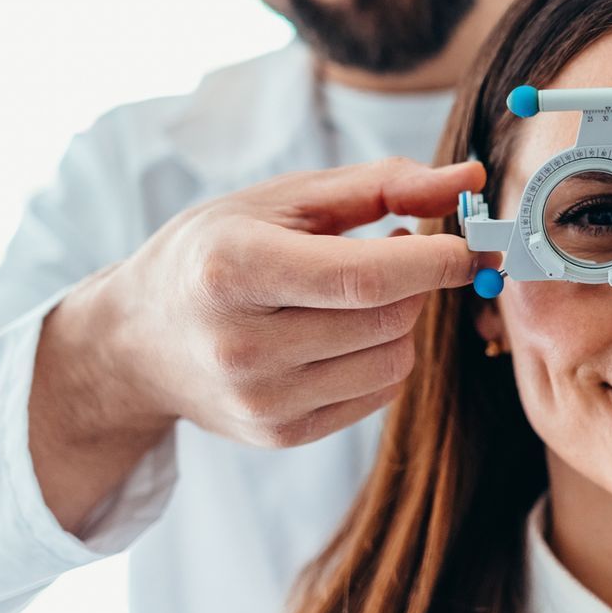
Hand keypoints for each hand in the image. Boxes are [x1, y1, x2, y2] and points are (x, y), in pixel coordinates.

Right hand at [93, 156, 485, 448]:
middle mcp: (241, 344)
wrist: (139, 340)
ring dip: (402, 321)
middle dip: (418, 283)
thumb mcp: (282, 200)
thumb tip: (469, 178)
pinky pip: (378, 395)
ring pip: (392, 362)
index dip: (434, 262)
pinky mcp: (278, 434)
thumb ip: (381, 185)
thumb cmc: (217, 250)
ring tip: (362, 292)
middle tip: (404, 252)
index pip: (365, 277)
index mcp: (233, 270)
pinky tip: (346, 330)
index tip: (472, 244)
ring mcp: (260, 400)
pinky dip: (382, 356)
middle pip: (386, 320)